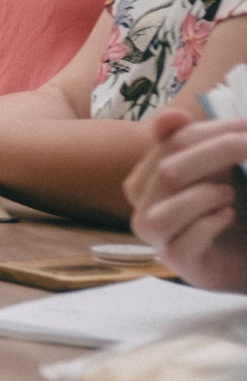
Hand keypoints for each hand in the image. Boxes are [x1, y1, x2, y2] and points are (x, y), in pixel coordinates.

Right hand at [126, 107, 246, 291]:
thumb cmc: (235, 208)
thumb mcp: (220, 169)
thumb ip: (199, 141)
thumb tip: (171, 115)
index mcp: (151, 176)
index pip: (172, 141)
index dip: (213, 130)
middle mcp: (145, 206)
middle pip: (168, 171)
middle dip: (218, 154)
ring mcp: (159, 239)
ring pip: (163, 213)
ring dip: (205, 197)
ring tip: (230, 196)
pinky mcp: (180, 264)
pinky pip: (183, 244)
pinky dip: (209, 225)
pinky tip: (228, 217)